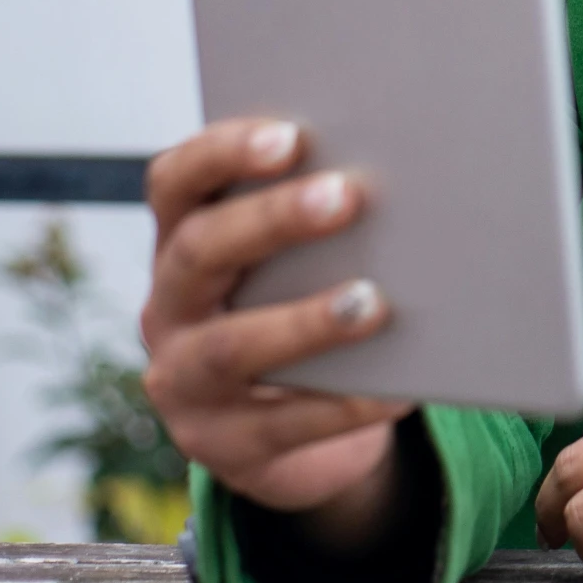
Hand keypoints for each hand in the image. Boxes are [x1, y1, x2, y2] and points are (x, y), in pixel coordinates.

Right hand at [139, 119, 413, 544]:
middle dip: (273, 221)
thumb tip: (414, 170)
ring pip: (231, 348)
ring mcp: (185, 383)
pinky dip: (346, 403)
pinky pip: (284, 425)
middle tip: (347, 196)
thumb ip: (324, 224)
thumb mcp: (296, 265)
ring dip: (305, 321)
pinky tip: (402, 384)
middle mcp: (168, 308)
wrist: (291, 435)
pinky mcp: (224, 447)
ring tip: (374, 300)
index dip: (223, 152)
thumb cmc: (305, 309)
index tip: (289, 135)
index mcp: (182, 243)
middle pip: (200, 252)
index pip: (176, 182)